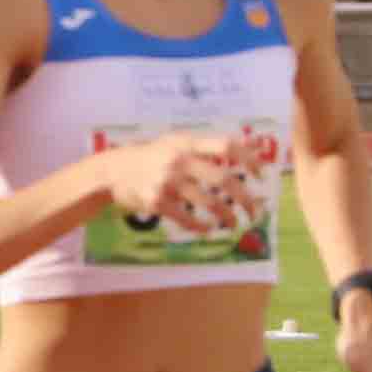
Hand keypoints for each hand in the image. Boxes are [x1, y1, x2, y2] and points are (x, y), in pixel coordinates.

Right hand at [97, 129, 242, 233]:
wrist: (110, 171)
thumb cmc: (150, 156)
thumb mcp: (177, 142)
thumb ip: (210, 145)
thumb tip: (252, 144)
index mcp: (187, 143)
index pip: (227, 146)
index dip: (249, 159)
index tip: (261, 175)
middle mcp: (178, 161)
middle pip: (223, 179)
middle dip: (245, 198)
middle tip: (254, 211)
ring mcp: (166, 182)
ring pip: (208, 202)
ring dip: (227, 216)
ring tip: (234, 223)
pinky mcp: (155, 201)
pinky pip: (185, 218)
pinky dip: (200, 227)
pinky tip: (206, 229)